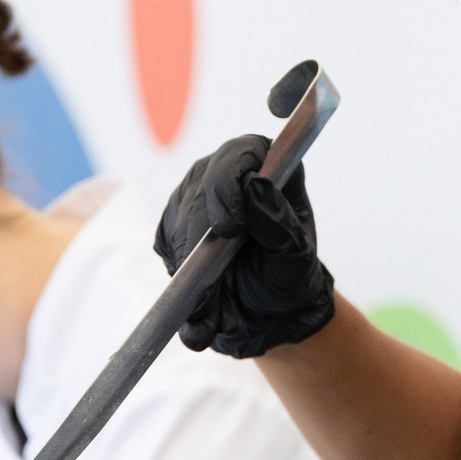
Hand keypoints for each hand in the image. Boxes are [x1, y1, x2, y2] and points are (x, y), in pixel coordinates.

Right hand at [154, 137, 335, 358]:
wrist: (267, 307)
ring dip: (187, 257)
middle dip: (200, 235)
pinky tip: (195, 287)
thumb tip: (255, 185)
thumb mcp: (296, 258)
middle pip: (201, 184)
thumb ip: (280, 226)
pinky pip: (165, 235)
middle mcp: (231, 172)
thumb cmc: (288, 275)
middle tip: (208, 280)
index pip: (243, 152)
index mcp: (272, 169)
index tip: (228, 228)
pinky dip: (176, 264)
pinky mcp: (177, 220)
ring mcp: (199, 193)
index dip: (227, 182)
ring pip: (178, 212)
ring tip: (206, 300)